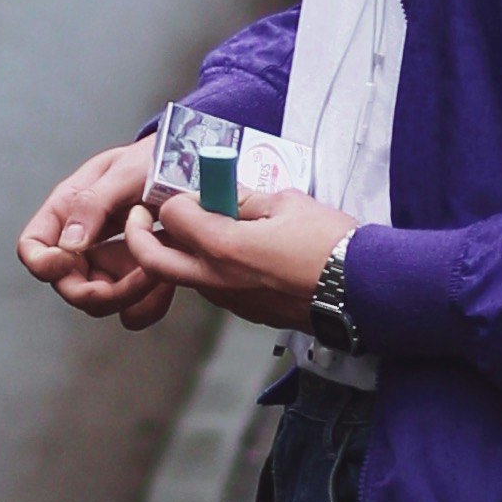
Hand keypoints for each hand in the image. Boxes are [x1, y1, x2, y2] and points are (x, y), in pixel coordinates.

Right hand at [16, 136, 176, 323]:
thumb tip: (68, 245)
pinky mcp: (137, 276)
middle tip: (142, 274)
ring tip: (162, 270)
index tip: (69, 261)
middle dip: (100, 291)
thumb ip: (93, 204)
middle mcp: (83, 241)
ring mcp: (109, 261)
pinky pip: (134, 307)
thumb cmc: (155, 158)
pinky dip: (150, 303)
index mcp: (69, 210)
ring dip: (130, 296)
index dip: (43, 263)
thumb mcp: (125, 172)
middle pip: (69, 286)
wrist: (195, 167)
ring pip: (102, 302)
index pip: (33, 247)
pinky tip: (169, 282)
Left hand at [122, 181, 351, 331]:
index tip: (187, 188)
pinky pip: (213, 288)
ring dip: (179, 253)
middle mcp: (217, 279)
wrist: (363, 290)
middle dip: (139, 236)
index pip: (173, 216)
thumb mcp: (286, 203)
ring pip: (183, 276)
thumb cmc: (329, 243)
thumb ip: (244, 198)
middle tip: (143, 216)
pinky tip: (235, 253)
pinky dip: (209, 269)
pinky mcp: (246, 313)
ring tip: (200, 229)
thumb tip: (222, 193)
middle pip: (153, 260)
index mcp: (222, 247)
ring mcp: (230, 301)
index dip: (176, 197)